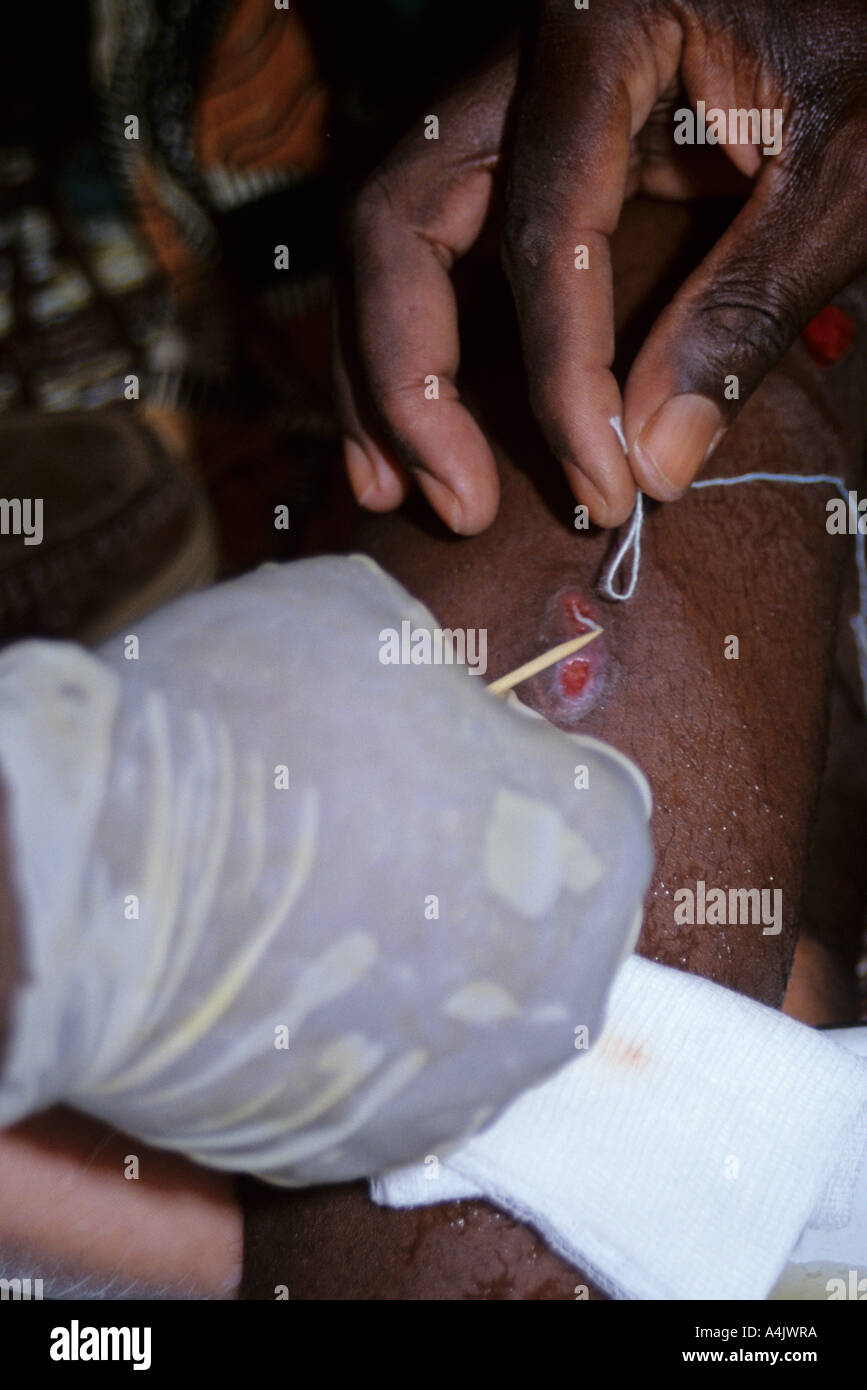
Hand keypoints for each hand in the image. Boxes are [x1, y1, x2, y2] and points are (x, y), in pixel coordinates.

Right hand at [0, 556, 650, 1183]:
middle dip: (475, 877)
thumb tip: (422, 691)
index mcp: (596, 841)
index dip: (503, 770)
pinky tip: (280, 986)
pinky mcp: (376, 1148)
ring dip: (416, 969)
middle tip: (373, 840)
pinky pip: (385, 1079)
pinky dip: (350, 1038)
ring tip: (314, 916)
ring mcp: (472, 1085)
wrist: (105, 870)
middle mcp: (566, 984)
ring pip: (467, 1012)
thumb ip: (434, 670)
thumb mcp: (367, 622)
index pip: (583, 802)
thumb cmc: (256, 725)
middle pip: (539, 918)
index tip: (434, 763)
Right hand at [336, 1, 866, 528]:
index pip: (544, 227)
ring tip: (388, 486)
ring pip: (388, 235)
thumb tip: (656, 463)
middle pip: (399, 221)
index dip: (564, 379)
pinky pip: (429, 242)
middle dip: (411, 381)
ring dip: (379, 371)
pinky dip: (409, 338)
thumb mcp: (845, 172)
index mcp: (606, 26)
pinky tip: (414, 428)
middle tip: (456, 502)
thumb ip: (747, 309)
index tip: (603, 489)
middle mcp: (524, 54)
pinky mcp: (518, 142)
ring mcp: (508, 94)